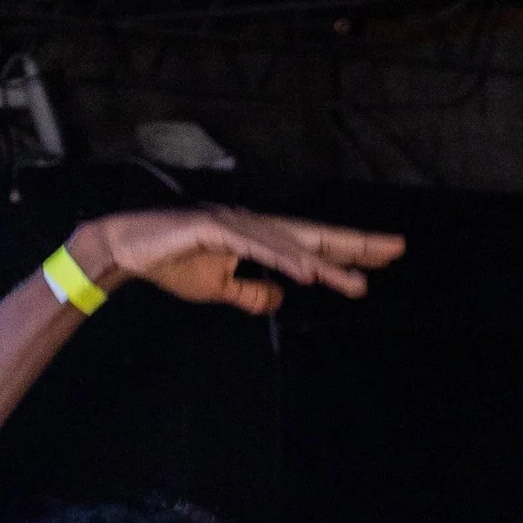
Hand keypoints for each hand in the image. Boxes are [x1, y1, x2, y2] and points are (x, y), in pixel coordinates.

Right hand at [69, 207, 403, 316]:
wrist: (126, 248)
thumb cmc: (172, 263)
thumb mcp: (219, 287)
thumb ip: (251, 292)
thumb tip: (279, 299)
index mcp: (259, 237)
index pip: (312, 245)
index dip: (348, 251)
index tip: (383, 258)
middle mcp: (254, 225)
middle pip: (314, 236)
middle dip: (355, 244)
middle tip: (397, 248)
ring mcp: (234, 224)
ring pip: (289, 245)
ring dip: (324, 264)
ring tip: (356, 281)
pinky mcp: (212, 228)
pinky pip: (254, 245)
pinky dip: (281, 258)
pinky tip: (305, 272)